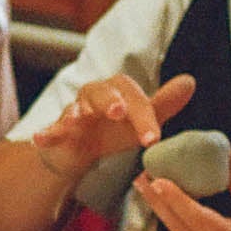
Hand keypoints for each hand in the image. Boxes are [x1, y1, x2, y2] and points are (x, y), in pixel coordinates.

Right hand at [31, 72, 195, 177]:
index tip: (153, 139)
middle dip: (109, 101)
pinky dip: (45, 134)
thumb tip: (189, 81)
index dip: (143, 115)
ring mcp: (72, 113)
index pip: (132, 96)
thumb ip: (163, 103)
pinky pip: (49, 131)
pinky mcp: (56, 132)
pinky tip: (40, 139)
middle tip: (118, 113)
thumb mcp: (140, 120)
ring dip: (75, 111)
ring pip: (73, 107)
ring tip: (76, 119)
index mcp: (117, 91)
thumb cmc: (113, 131)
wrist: (79, 149)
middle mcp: (93, 96)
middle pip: (100, 91)